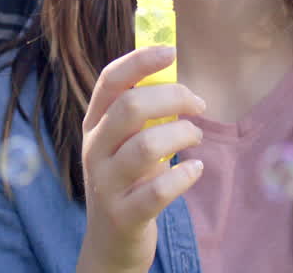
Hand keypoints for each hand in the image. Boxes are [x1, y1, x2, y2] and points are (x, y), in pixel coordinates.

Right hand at [76, 47, 205, 272]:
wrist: (110, 242)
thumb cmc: (128, 182)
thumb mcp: (125, 144)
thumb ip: (141, 113)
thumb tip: (171, 71)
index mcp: (94, 125)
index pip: (109, 81)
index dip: (139, 61)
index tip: (170, 50)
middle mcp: (94, 150)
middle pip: (130, 108)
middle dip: (172, 98)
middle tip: (197, 104)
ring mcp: (106, 183)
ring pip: (146, 147)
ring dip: (182, 135)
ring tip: (195, 136)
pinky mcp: (124, 214)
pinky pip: (158, 190)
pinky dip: (184, 176)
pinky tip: (195, 170)